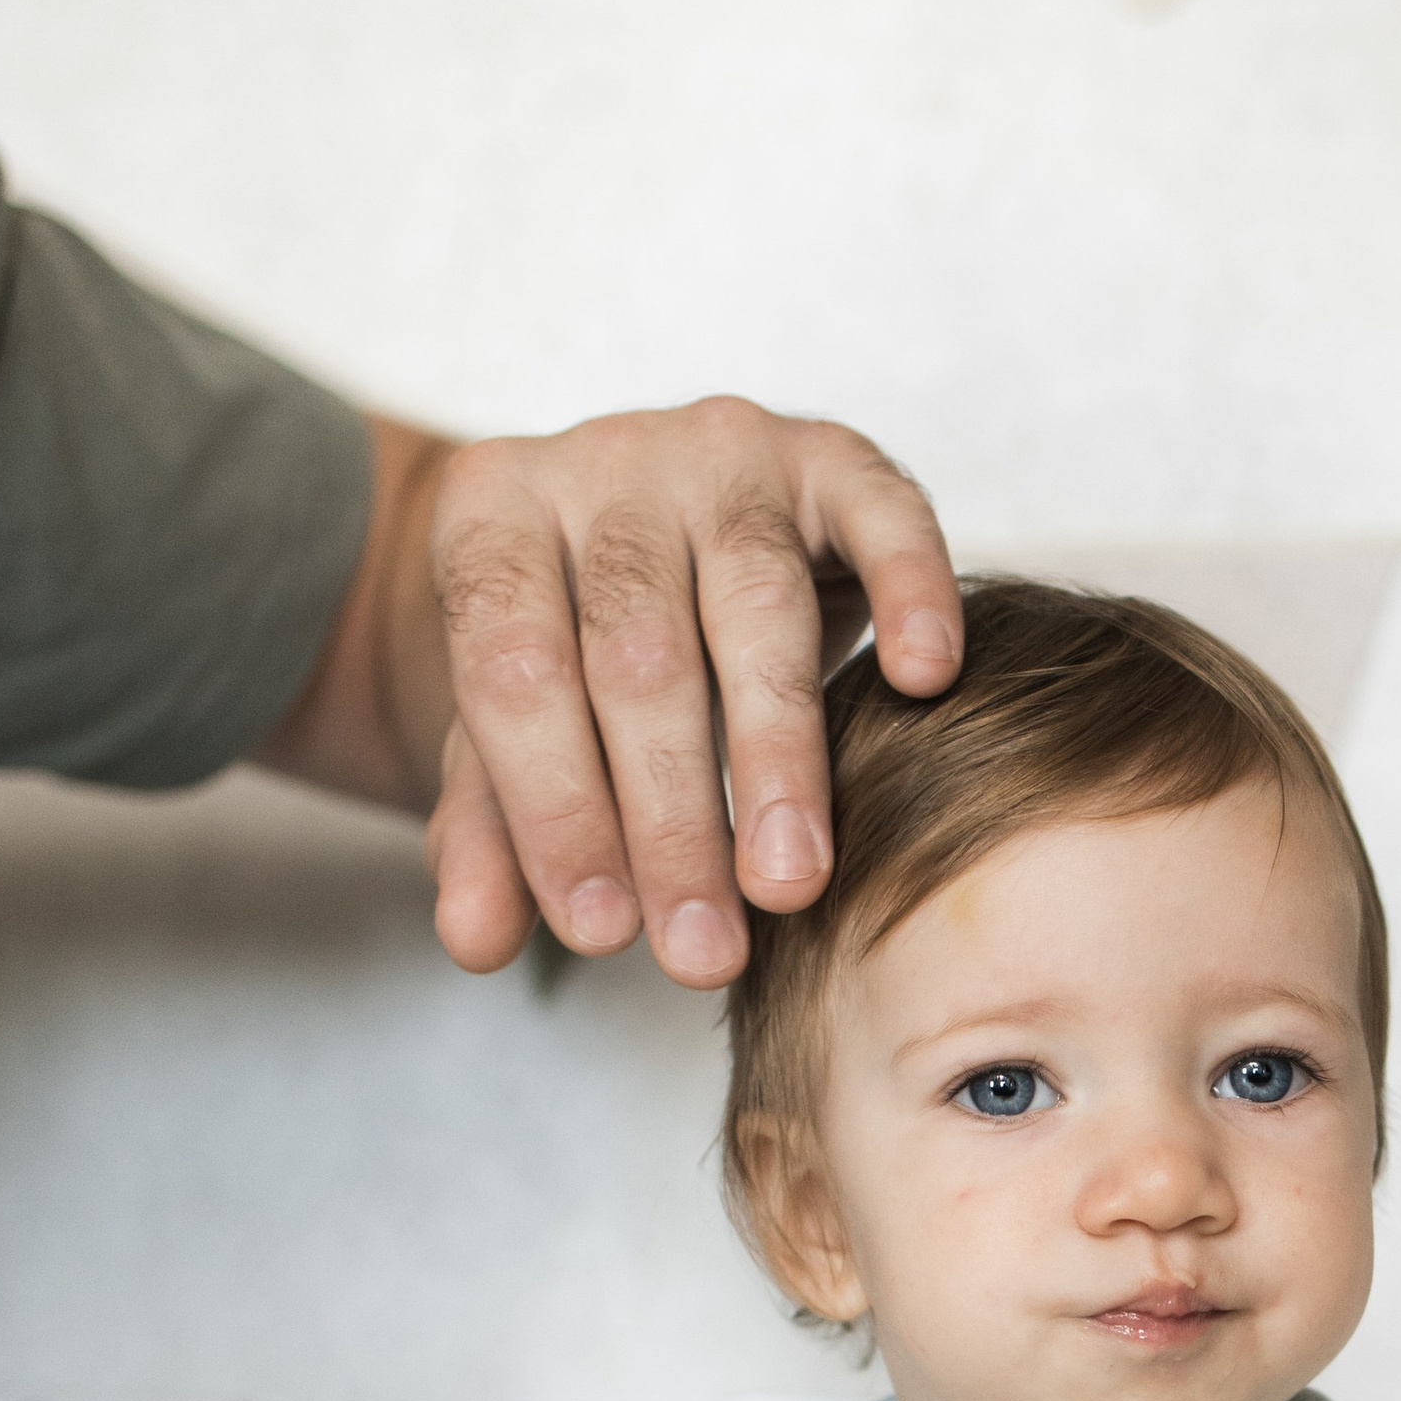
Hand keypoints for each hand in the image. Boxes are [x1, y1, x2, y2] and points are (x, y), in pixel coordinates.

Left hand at [423, 398, 962, 986]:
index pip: (511, 669)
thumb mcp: (506, 736)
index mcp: (493, 516)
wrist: (647, 517)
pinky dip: (910, 592)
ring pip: (754, 599)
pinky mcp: (831, 453)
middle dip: (670, 818)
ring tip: (790, 886)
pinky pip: (881, 514)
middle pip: (636, 650)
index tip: (600, 933)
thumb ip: (490, 829)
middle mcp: (602, 463)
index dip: (553, 808)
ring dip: (777, 755)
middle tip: (703, 951)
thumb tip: (477, 943)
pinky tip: (924, 680)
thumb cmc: (572, 648)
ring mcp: (721, 449)